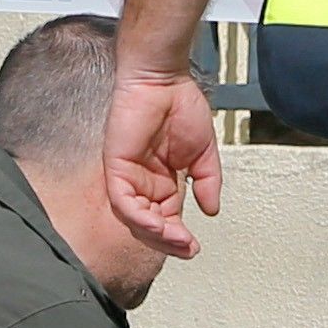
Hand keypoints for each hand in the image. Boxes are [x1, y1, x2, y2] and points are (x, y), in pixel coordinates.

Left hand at [101, 66, 224, 259]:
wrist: (164, 78)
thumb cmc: (180, 105)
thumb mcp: (203, 152)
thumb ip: (207, 182)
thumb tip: (211, 210)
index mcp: (161, 180)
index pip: (166, 218)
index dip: (178, 237)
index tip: (194, 247)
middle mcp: (142, 181)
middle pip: (148, 224)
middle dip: (167, 242)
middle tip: (186, 249)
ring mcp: (127, 175)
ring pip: (134, 218)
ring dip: (155, 233)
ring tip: (176, 240)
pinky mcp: (116, 165)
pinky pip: (122, 200)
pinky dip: (139, 216)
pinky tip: (157, 223)